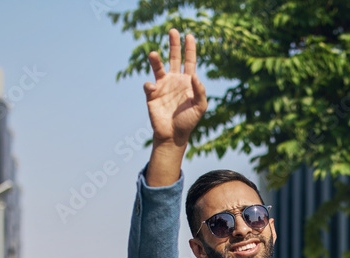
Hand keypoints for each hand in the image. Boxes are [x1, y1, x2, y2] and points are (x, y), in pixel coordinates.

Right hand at [144, 29, 207, 147]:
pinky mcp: (151, 94)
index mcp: (187, 82)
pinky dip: (149, 85)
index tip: (189, 35)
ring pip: (158, 67)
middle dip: (174, 44)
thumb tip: (195, 76)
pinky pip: (148, 85)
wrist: (173, 135)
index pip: (189, 61)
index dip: (190, 48)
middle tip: (173, 30)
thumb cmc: (188, 121)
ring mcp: (162, 86)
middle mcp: (174, 80)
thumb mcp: (200, 107)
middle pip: (174, 58)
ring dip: (155, 60)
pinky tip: (152, 89)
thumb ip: (200, 91)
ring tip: (153, 54)